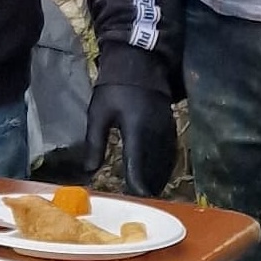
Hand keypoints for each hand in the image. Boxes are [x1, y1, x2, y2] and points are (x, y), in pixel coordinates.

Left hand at [84, 77, 178, 196]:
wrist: (139, 61)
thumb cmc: (114, 87)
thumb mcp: (99, 113)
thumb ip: (95, 143)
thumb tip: (89, 170)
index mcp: (136, 130)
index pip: (138, 164)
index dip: (137, 183)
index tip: (135, 197)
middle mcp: (155, 132)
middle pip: (155, 167)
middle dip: (148, 184)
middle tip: (141, 199)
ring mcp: (166, 128)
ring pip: (165, 160)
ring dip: (158, 176)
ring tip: (150, 190)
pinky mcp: (171, 123)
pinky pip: (170, 150)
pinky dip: (165, 163)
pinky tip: (159, 171)